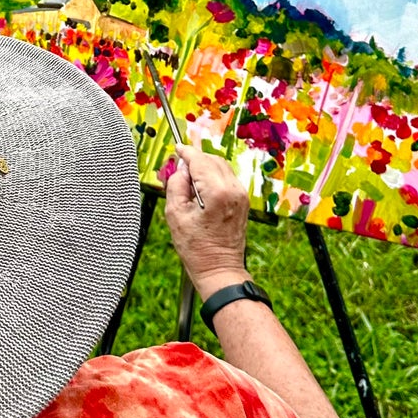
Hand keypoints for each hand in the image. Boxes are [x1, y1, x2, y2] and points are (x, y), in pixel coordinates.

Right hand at [162, 145, 250, 299]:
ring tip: (189, 181)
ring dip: (205, 167)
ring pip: (222, 167)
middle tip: (179, 169)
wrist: (219, 269)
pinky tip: (202, 189)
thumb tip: (181, 169)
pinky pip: (227, 178)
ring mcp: (241, 196)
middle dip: (195, 159)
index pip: (200, 160)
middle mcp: (233, 190)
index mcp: (217, 192)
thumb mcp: (175, 215)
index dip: (187, 152)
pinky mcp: (243, 202)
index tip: (177, 148)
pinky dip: (214, 176)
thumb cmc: (196, 248)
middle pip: (213, 160)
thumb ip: (176, 185)